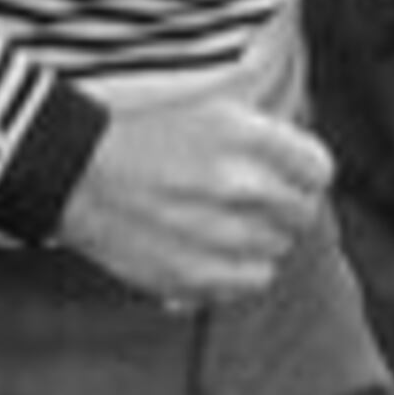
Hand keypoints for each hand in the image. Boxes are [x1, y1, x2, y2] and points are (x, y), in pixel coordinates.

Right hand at [51, 92, 332, 306]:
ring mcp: (219, 234)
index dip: (303, 173)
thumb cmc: (140, 138)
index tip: (288, 176)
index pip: (317, 169)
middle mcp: (238, 184)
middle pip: (302, 213)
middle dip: (283, 206)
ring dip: (259, 238)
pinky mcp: (198, 274)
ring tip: (220, 223)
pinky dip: (240, 269)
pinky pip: (253, 281)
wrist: (76, 173)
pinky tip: (211, 249)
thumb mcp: (209, 113)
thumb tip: (305, 170)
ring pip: (279, 249)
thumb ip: (264, 139)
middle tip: (252, 201)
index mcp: (242, 135)